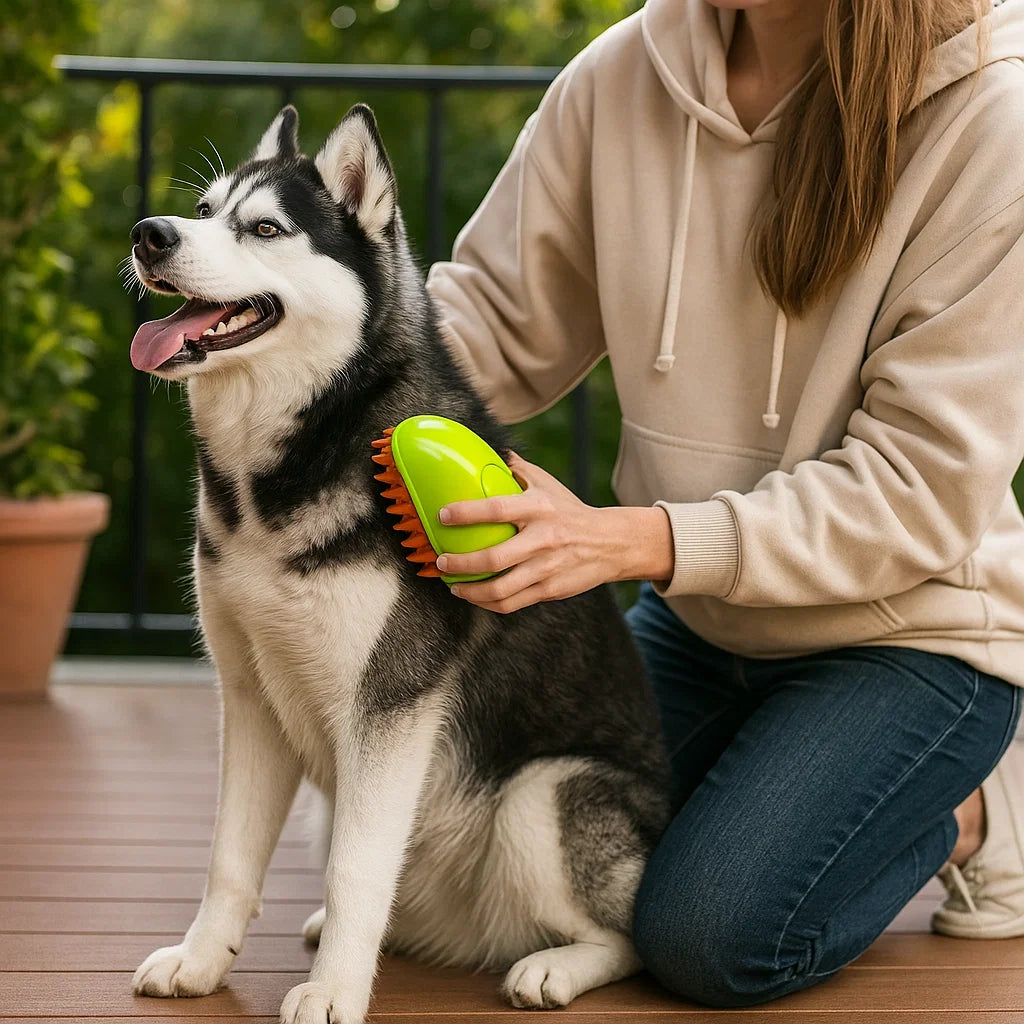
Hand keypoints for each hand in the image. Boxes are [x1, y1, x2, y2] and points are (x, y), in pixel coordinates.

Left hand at [436, 452, 673, 612]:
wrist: (611, 543)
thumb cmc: (570, 511)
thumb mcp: (548, 484)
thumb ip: (519, 469)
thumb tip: (489, 451)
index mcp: (539, 508)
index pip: (497, 508)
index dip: (466, 513)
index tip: (442, 515)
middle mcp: (543, 539)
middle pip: (494, 558)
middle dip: (461, 564)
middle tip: (442, 562)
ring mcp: (547, 568)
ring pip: (500, 589)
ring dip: (470, 591)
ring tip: (453, 585)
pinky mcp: (550, 589)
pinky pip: (512, 603)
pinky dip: (488, 603)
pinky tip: (476, 597)